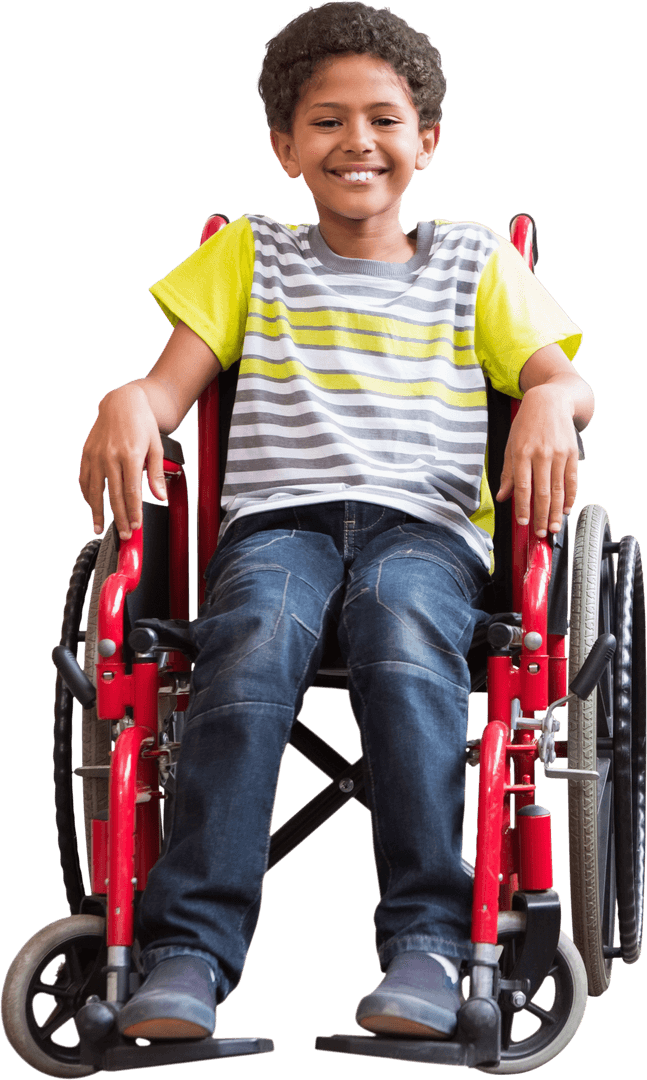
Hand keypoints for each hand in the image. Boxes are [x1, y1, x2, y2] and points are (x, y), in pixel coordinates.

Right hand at [79, 383, 166, 539]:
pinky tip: (91, 505)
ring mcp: (96, 455)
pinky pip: (84, 479)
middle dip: (119, 518)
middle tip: (124, 534)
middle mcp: (110, 457)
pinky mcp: (87, 453)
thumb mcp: (156, 447)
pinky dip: (86, 494)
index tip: (136, 526)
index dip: (134, 512)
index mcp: (130, 456)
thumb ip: (155, 474)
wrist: (122, 402)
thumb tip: (160, 497)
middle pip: (114, 496)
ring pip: (94, 491)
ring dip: (97, 511)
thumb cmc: (142, 424)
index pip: (132, 492)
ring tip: (99, 527)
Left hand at [496, 383, 578, 536]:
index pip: (523, 487)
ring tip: (554, 527)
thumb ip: (508, 473)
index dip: (523, 507)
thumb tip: (503, 497)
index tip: (523, 523)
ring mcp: (559, 454)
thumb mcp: (511, 445)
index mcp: (522, 453)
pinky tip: (567, 509)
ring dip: (557, 512)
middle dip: (542, 516)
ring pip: (558, 490)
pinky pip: (572, 480)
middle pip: (543, 492)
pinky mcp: (571, 454)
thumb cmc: (527, 423)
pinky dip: (570, 496)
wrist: (550, 401)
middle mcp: (542, 454)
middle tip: (541, 533)